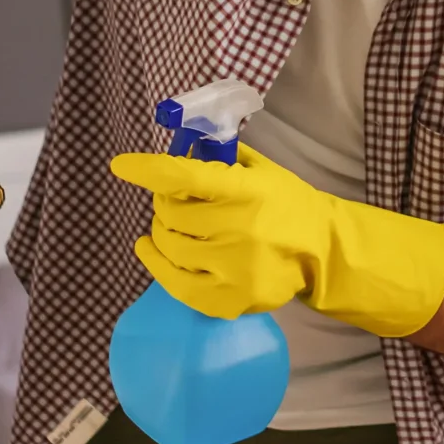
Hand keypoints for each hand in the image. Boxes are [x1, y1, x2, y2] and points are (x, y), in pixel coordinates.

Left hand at [109, 144, 443, 338]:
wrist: (321, 250)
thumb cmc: (285, 203)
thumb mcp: (261, 169)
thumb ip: (221, 157)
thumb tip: (179, 145)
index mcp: (247, 191)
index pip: (186, 178)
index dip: (148, 170)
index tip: (122, 165)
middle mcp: (238, 230)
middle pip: (170, 214)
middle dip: (164, 203)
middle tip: (172, 201)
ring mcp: (232, 269)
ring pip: (168, 245)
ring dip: (161, 231)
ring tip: (170, 225)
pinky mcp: (228, 299)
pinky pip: (174, 283)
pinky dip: (156, 263)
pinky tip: (151, 249)